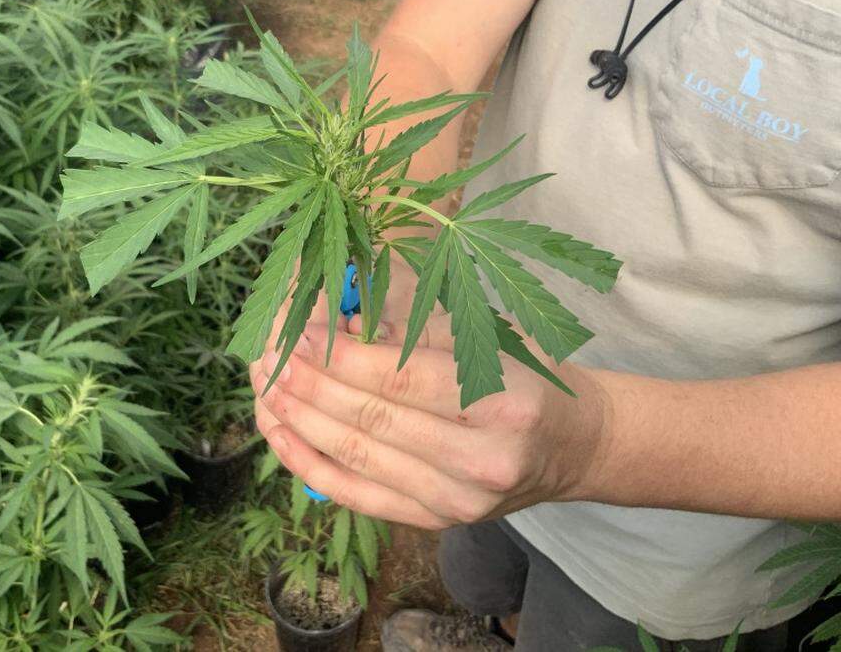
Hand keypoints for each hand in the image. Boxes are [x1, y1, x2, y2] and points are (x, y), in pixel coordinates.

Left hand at [250, 312, 611, 528]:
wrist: (573, 446)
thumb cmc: (524, 375)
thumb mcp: (482, 337)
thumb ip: (411, 330)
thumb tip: (331, 317)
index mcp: (503, 402)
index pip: (402, 380)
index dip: (340, 357)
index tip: (296, 333)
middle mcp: (483, 460)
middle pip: (373, 421)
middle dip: (309, 386)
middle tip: (268, 357)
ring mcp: (458, 502)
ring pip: (358, 460)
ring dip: (301, 422)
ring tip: (267, 388)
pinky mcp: (436, 523)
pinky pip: (358, 497)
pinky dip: (312, 466)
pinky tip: (281, 436)